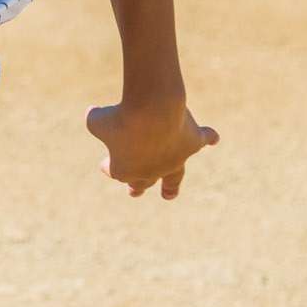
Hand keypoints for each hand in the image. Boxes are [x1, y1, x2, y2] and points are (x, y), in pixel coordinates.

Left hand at [86, 97, 219, 200]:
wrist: (150, 111)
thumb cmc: (119, 118)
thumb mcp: (97, 119)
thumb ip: (94, 119)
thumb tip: (93, 114)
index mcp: (125, 170)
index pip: (114, 172)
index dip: (108, 166)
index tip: (104, 162)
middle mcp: (151, 170)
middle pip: (144, 183)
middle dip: (138, 186)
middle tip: (134, 191)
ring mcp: (174, 159)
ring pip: (174, 177)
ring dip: (172, 186)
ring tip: (170, 194)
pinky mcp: (191, 143)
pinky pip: (202, 140)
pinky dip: (208, 137)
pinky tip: (213, 137)